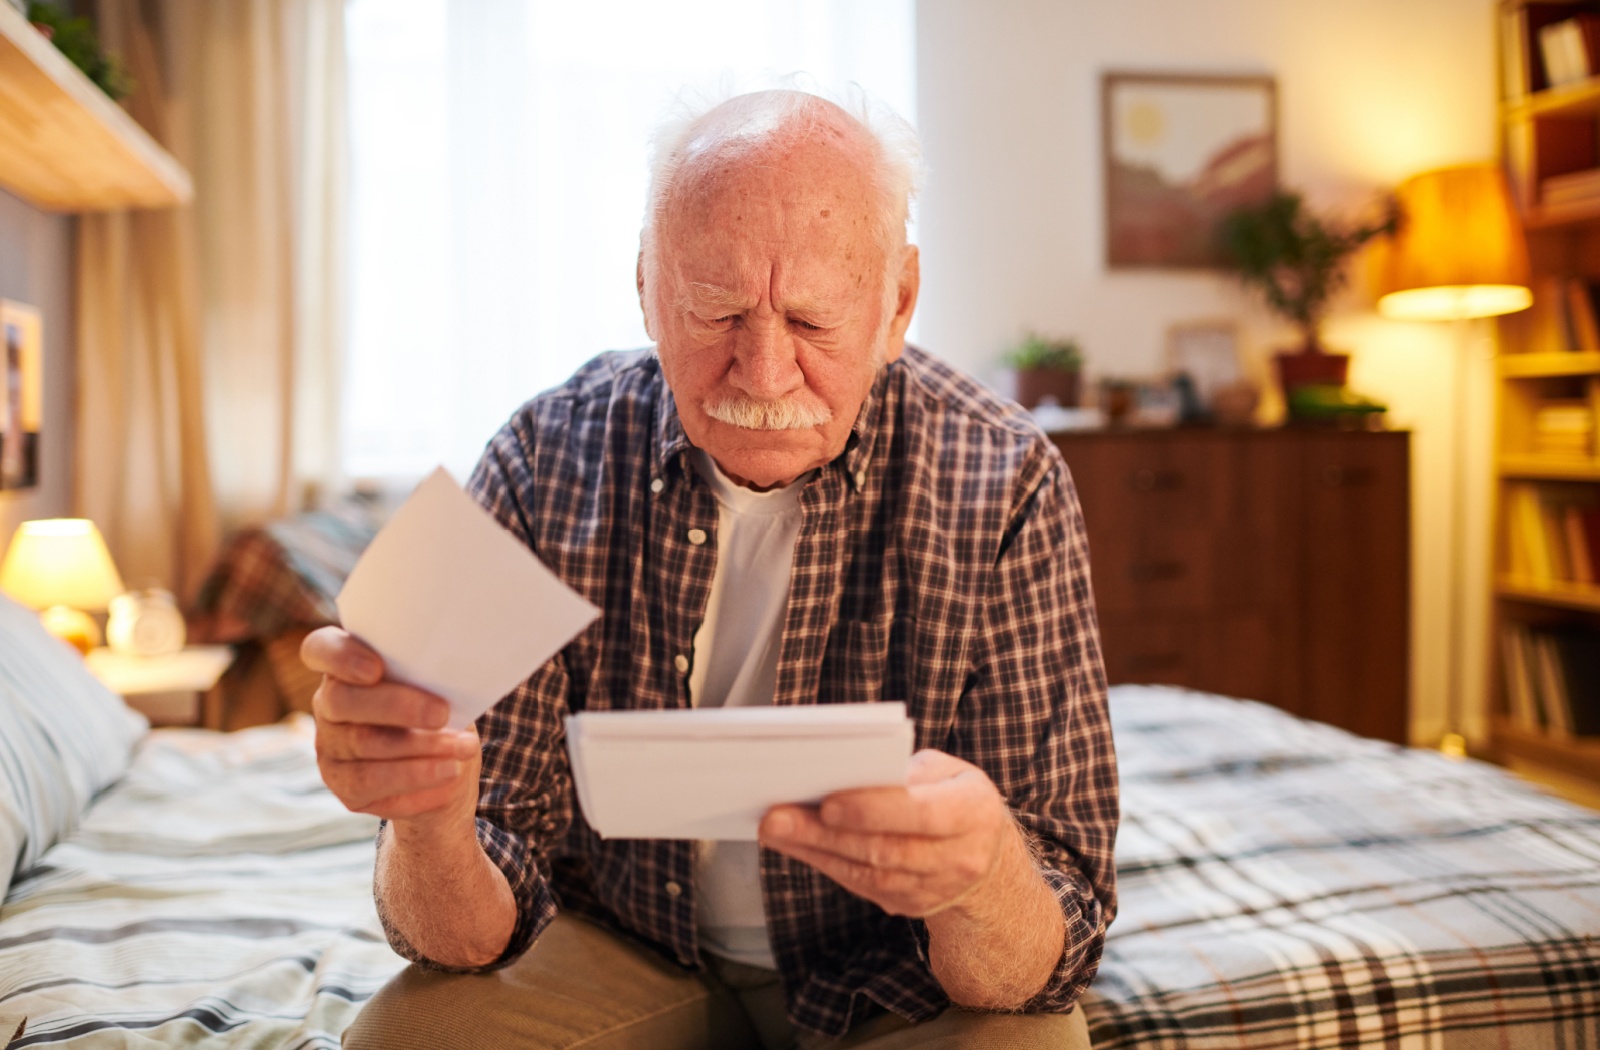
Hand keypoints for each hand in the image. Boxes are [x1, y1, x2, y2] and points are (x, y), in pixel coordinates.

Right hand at [302, 626, 480, 831]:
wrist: (447, 766)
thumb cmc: (440, 708)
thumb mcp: (440, 685)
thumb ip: (432, 673)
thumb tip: (452, 672)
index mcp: (347, 666)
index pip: (320, 649)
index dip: (340, 656)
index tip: (375, 668)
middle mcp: (329, 704)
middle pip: (342, 700)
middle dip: (396, 706)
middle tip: (441, 713)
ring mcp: (330, 746)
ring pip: (364, 744)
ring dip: (419, 748)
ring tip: (462, 749)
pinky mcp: (344, 785)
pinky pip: (374, 783)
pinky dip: (418, 778)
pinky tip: (448, 773)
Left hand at [758, 749, 1019, 917]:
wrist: (986, 855)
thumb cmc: (954, 796)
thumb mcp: (946, 772)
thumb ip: (905, 773)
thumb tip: (844, 775)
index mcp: (973, 813)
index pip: (921, 815)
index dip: (873, 811)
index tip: (828, 803)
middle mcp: (959, 858)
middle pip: (885, 850)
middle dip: (825, 834)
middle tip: (777, 816)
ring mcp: (935, 889)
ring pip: (868, 874)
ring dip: (815, 851)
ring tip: (775, 829)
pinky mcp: (911, 905)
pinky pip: (862, 886)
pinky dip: (825, 863)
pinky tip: (795, 845)